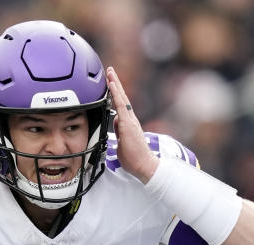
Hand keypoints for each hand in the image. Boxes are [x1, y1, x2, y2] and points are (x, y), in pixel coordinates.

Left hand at [106, 66, 158, 183]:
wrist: (144, 165)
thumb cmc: (134, 157)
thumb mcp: (122, 141)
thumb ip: (119, 130)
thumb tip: (116, 122)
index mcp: (128, 123)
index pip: (121, 104)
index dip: (115, 93)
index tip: (110, 82)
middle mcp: (130, 119)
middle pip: (122, 97)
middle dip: (115, 83)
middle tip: (109, 70)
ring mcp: (130, 120)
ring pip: (121, 98)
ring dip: (115, 84)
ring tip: (109, 73)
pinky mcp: (128, 123)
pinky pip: (121, 105)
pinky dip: (116, 93)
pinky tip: (112, 84)